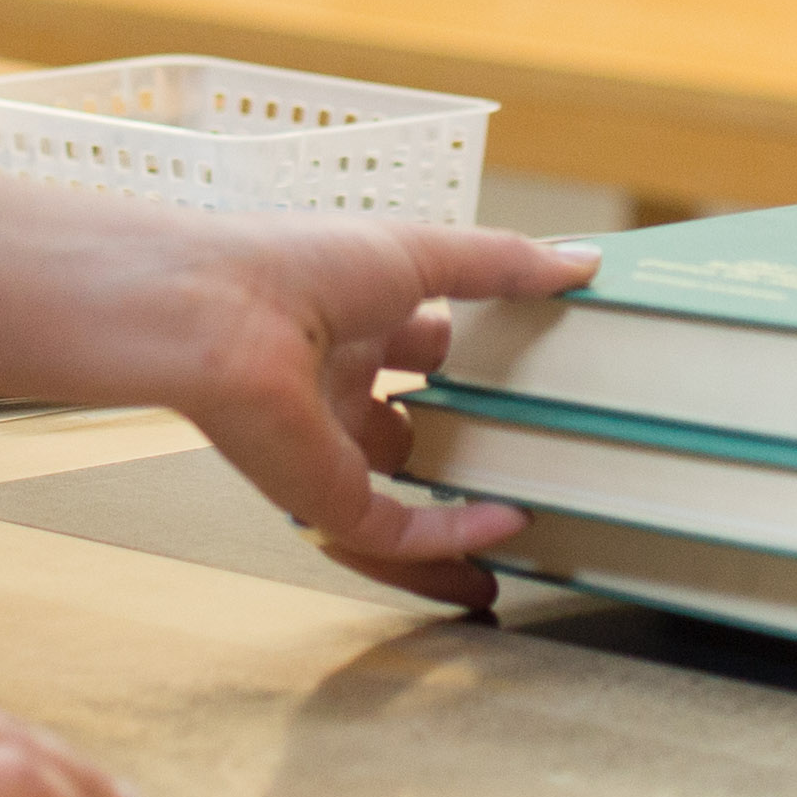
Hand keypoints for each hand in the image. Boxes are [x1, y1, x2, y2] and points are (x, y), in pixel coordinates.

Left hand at [160, 214, 596, 606]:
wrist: (217, 320)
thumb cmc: (294, 266)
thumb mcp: (418, 252)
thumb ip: (500, 263)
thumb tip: (578, 262)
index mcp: (348, 317)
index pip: (420, 344)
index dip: (470, 356)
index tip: (528, 366)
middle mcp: (334, 386)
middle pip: (408, 429)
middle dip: (460, 448)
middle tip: (527, 463)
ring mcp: (328, 446)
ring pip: (402, 498)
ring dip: (457, 526)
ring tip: (518, 544)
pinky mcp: (323, 498)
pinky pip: (396, 533)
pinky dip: (452, 535)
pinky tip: (504, 526)